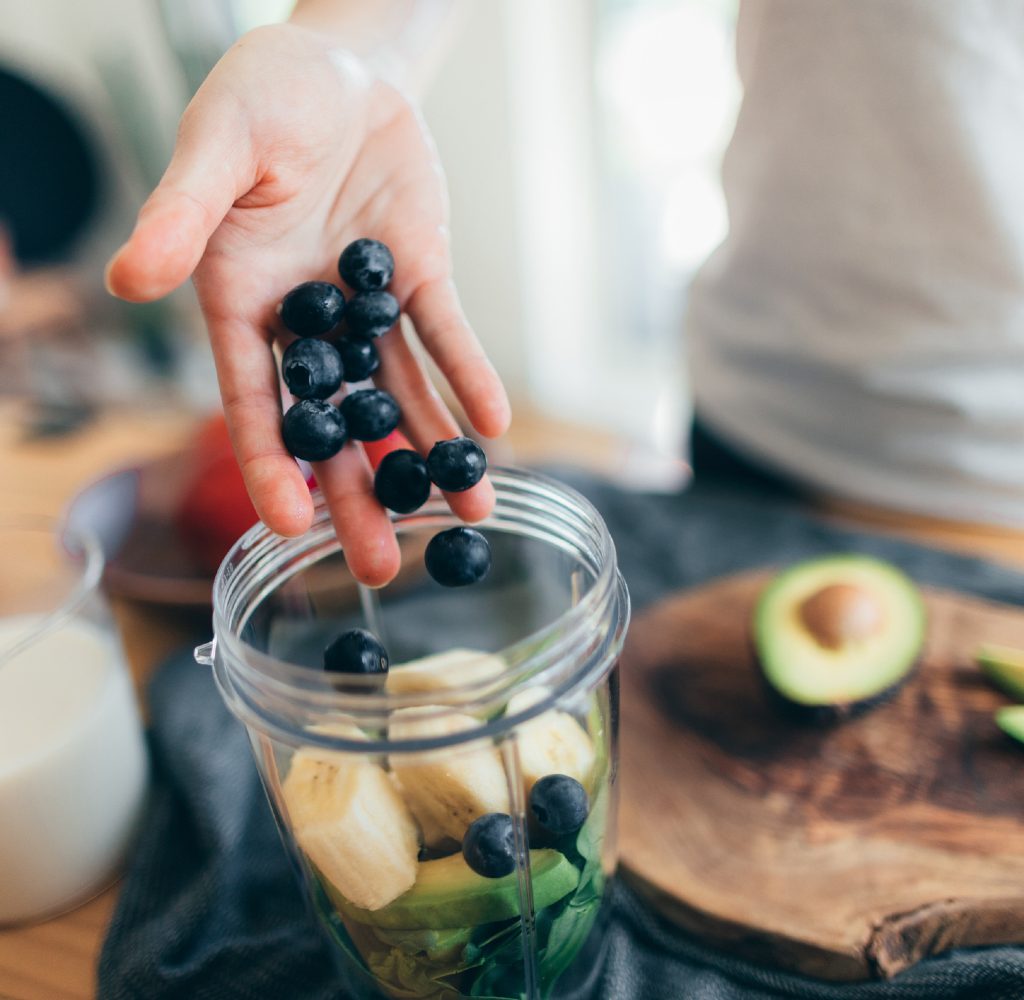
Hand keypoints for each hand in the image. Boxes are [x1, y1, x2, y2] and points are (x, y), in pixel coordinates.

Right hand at [106, 24, 509, 585]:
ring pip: (398, 395)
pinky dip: (468, 379)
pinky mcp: (420, 280)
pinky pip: (445, 338)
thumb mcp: (216, 149)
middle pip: (334, 423)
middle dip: (361, 492)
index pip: (254, 401)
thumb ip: (181, 215)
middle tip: (385, 565)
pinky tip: (491, 428)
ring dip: (431, 452)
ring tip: (471, 514)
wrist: (340, 69)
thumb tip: (127, 279)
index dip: (271, 464)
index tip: (292, 528)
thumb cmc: (261, 98)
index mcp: (241, 305)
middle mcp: (304, 323)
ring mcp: (367, 308)